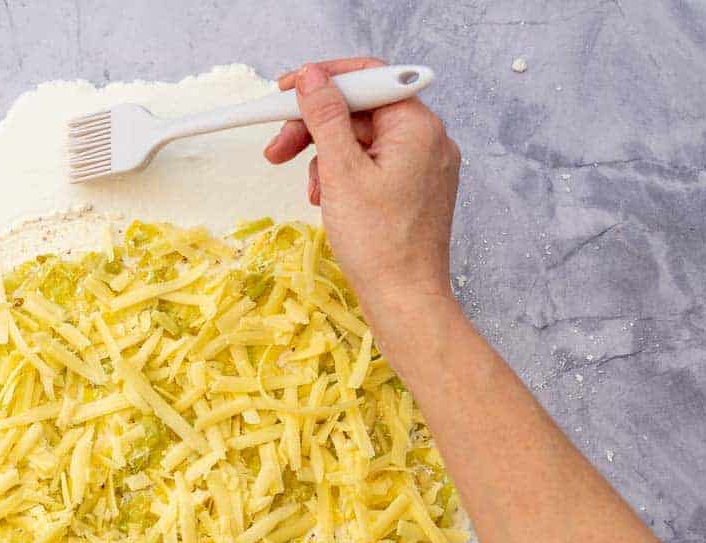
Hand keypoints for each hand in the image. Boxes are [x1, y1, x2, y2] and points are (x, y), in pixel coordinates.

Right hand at [264, 59, 461, 304]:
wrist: (405, 300)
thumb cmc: (380, 246)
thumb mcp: (340, 172)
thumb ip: (325, 117)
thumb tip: (311, 78)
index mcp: (417, 126)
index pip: (367, 77)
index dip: (322, 81)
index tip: (285, 91)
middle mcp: (427, 139)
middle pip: (360, 110)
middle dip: (316, 126)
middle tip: (278, 147)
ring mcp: (423, 165)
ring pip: (362, 140)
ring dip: (326, 156)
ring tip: (311, 189)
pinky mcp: (414, 189)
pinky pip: (372, 165)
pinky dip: (344, 176)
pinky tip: (328, 199)